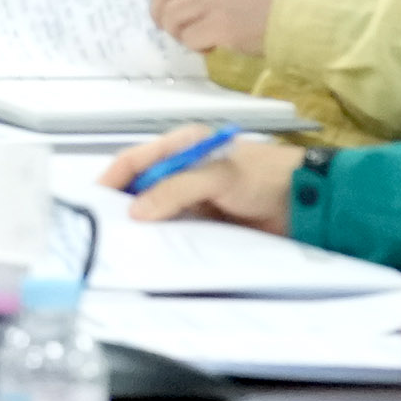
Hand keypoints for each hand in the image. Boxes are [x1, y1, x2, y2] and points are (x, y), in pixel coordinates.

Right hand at [103, 127, 300, 230]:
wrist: (308, 203)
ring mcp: (191, 199)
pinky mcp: (203, 223)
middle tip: (101, 230)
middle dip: (119, 206)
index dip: (111, 179)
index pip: (133, 160)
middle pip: (138, 188)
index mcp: (182, 146)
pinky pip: (172, 231)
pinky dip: (160, 240)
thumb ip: (177, 189)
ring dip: (140, 227)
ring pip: (153, 212)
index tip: (91, 204)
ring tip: (119, 246)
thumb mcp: (220, 175)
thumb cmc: (265, 177)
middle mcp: (181, 171)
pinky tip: (150, 253)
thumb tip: (134, 212)